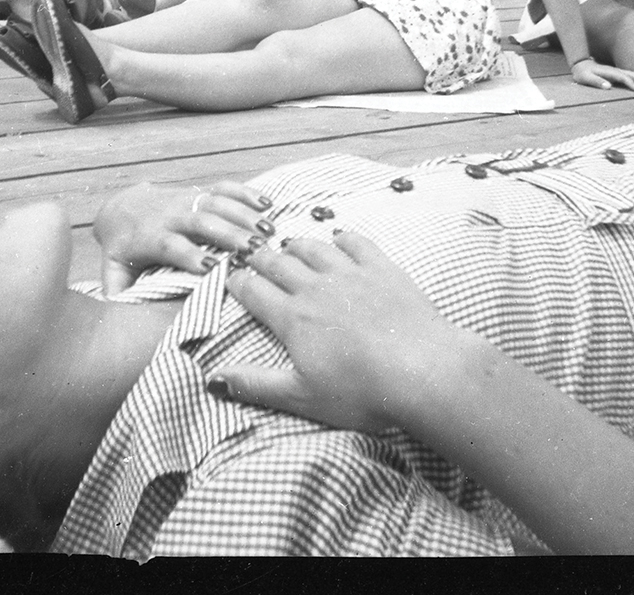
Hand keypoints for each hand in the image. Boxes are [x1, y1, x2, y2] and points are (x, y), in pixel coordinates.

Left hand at [93, 180, 275, 294]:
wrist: (121, 210)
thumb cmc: (122, 251)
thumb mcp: (113, 272)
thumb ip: (118, 294)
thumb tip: (117, 322)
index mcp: (149, 238)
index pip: (171, 246)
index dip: (190, 255)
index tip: (214, 267)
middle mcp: (169, 215)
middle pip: (201, 222)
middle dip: (230, 233)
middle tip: (256, 249)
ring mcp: (185, 200)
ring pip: (216, 202)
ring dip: (245, 214)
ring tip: (270, 230)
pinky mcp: (198, 191)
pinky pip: (223, 187)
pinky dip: (246, 193)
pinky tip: (268, 204)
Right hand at [210, 234, 460, 433]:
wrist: (421, 369)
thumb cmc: (361, 391)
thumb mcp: (301, 397)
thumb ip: (255, 385)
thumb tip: (211, 379)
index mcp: (292, 318)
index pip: (254, 292)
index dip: (238, 284)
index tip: (230, 278)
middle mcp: (315, 288)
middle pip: (278, 263)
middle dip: (260, 258)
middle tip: (251, 254)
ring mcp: (350, 274)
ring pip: (314, 248)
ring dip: (297, 244)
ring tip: (288, 243)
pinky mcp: (382, 269)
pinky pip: (356, 243)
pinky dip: (343, 237)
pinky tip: (339, 237)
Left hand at [569, 57, 633, 91]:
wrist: (580, 64)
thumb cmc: (582, 73)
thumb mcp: (586, 78)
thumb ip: (596, 82)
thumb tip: (609, 87)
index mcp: (609, 72)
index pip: (623, 78)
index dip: (632, 84)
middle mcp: (614, 70)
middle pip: (631, 74)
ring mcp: (616, 71)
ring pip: (632, 74)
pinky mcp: (615, 73)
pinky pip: (629, 75)